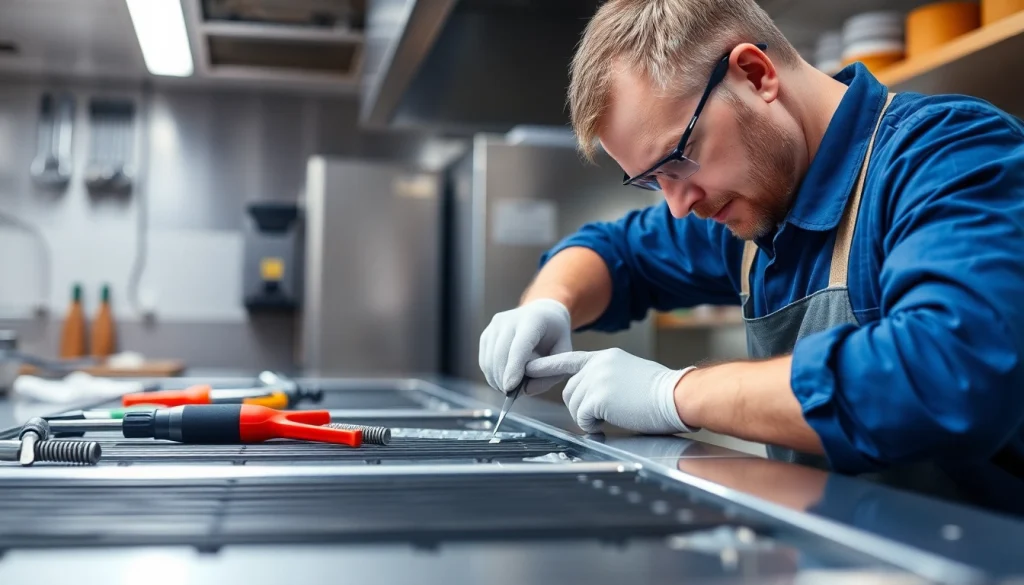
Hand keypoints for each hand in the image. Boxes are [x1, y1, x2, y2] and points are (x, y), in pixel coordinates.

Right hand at [479, 299, 572, 394]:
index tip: (510, 388)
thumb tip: (526, 391)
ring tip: (508, 389)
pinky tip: (502, 380)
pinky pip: (484, 360)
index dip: (513, 367)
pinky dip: (491, 374)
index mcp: (533, 320)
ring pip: (489, 360)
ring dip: (496, 379)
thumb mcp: (563, 353)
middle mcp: (510, 319)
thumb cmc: (555, 336)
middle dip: (504, 379)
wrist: (543, 314)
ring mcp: (495, 325)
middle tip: (512, 395)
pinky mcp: (487, 334)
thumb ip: (551, 373)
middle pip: (501, 354)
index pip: (519, 346)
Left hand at [525, 349, 697, 433]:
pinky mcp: (598, 396)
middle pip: (570, 390)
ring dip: (590, 416)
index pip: (569, 360)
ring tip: (616, 412)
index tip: (529, 369)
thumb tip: (590, 396)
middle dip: (582, 406)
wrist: (677, 396)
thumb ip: (605, 379)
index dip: (548, 366)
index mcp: (605, 358)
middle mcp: (598, 364)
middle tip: (607, 411)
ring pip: (574, 404)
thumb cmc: (659, 394)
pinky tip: (614, 418)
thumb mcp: (628, 375)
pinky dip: (593, 424)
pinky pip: (582, 417)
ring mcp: (596, 378)